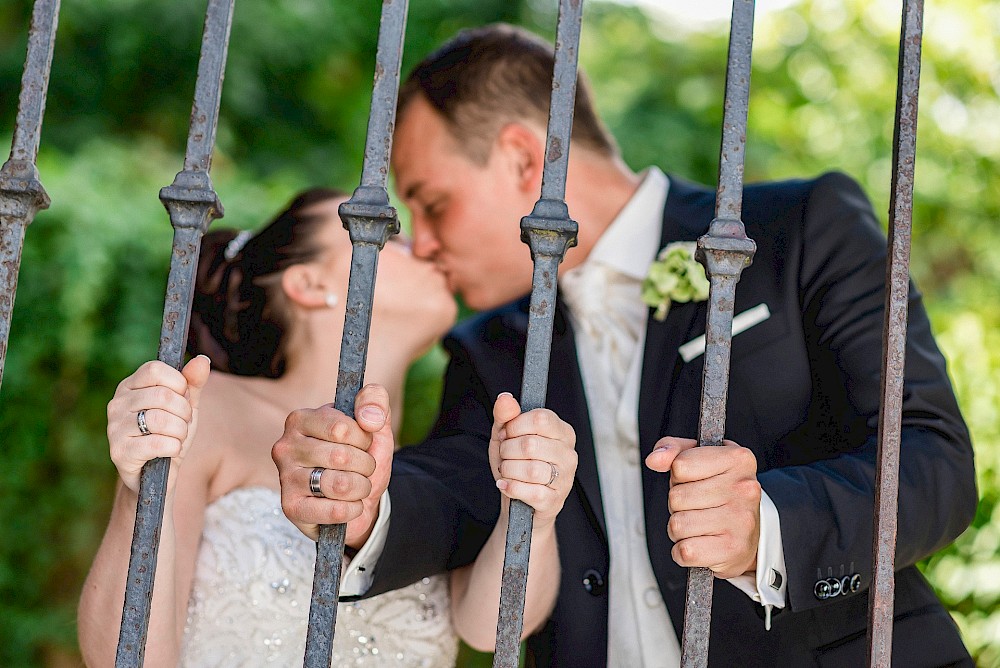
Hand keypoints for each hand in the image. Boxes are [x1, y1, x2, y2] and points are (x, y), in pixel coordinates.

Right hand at [106, 356, 210, 492]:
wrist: (158, 475)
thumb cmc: (171, 434)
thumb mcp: (186, 406)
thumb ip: (193, 383)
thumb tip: (202, 360)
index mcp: (130, 386)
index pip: (155, 369)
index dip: (178, 384)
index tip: (183, 398)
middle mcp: (117, 404)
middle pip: (163, 395)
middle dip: (184, 412)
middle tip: (182, 424)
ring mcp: (114, 428)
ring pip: (161, 419)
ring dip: (180, 431)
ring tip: (177, 438)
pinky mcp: (119, 452)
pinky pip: (157, 443)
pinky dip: (174, 447)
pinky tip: (171, 451)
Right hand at [271, 384, 393, 545]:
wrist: (361, 496)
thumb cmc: (361, 456)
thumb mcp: (374, 424)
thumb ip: (374, 401)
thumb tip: (369, 418)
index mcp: (301, 419)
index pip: (341, 428)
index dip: (363, 438)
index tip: (363, 442)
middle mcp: (286, 447)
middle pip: (341, 457)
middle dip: (365, 465)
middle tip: (361, 467)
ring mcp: (285, 479)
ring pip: (340, 485)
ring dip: (361, 487)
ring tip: (356, 485)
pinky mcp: (292, 508)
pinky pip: (335, 511)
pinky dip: (353, 509)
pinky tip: (347, 504)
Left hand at [489, 393, 576, 525]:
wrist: (519, 501)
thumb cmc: (517, 463)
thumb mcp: (507, 435)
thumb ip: (505, 415)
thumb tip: (505, 399)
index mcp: (562, 431)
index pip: (540, 418)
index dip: (515, 425)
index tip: (507, 433)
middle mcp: (569, 454)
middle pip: (531, 444)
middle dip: (507, 450)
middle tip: (505, 455)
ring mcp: (565, 479)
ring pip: (530, 470)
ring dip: (508, 470)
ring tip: (507, 470)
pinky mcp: (555, 500)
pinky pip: (531, 492)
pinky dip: (511, 488)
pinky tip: (506, 485)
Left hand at [645, 437, 760, 578]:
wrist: (753, 533)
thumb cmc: (722, 493)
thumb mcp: (700, 459)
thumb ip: (673, 450)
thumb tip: (655, 459)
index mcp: (737, 459)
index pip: (680, 465)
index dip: (678, 475)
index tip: (694, 480)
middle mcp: (744, 488)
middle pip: (676, 497)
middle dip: (678, 504)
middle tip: (698, 506)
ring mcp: (741, 520)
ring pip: (677, 525)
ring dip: (680, 528)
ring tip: (700, 524)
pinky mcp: (733, 549)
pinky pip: (685, 551)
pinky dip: (684, 550)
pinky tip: (701, 543)